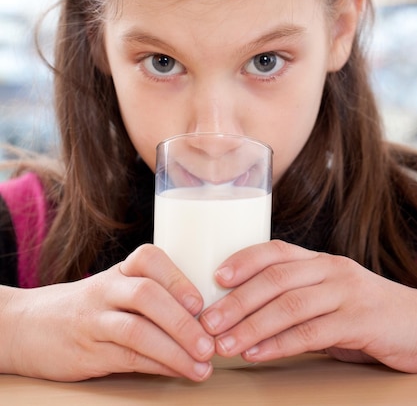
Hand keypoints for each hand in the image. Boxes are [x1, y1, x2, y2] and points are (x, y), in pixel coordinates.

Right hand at [0, 244, 214, 380]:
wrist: (26, 326)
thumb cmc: (85, 308)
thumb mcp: (113, 290)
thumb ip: (150, 297)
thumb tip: (205, 317)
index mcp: (118, 272)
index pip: (148, 258)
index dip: (177, 278)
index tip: (200, 302)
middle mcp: (105, 290)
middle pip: (146, 295)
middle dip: (182, 320)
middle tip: (210, 343)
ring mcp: (94, 321)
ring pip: (137, 331)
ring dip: (174, 350)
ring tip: (202, 366)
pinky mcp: (87, 353)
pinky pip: (127, 358)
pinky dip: (158, 366)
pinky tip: (178, 372)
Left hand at [199, 240, 416, 371]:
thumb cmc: (364, 314)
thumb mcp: (328, 298)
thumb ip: (294, 300)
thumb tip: (242, 314)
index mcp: (319, 261)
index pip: (275, 250)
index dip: (243, 261)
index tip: (214, 277)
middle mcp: (331, 269)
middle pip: (276, 279)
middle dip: (237, 300)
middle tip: (208, 322)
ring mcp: (347, 293)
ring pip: (290, 305)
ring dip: (251, 325)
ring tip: (224, 343)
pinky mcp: (361, 321)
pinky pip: (313, 333)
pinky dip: (279, 344)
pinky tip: (257, 355)